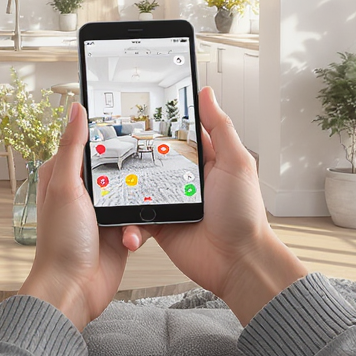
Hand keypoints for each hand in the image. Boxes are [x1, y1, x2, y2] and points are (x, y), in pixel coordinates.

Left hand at [18, 102, 128, 330]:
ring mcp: (102, 211)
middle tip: (148, 158)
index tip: (126, 117)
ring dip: (137, 200)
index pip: (86, 142)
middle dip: (130, 166)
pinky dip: (140, 226)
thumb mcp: (65, 187)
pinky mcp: (119, 230)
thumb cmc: (61, 243)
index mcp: (63, 176)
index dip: (104, 130)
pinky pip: (140, 217)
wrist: (74, 290)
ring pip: (132, 190)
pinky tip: (132, 237)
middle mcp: (82, 191)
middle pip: (115, 164)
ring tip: (133, 211)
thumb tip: (76, 109)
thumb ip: (73, 147)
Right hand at [122, 87, 306, 324]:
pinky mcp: (158, 226)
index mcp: (203, 161)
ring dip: (125, 187)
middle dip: (132, 153)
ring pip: (137, 187)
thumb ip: (220, 127)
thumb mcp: (236, 162)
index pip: (178, 135)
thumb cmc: (244, 215)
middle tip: (112, 144)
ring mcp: (169, 203)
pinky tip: (129, 220)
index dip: (160, 123)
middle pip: (150, 158)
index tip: (139, 109)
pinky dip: (128, 220)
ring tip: (112, 182)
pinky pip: (134, 217)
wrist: (238, 262)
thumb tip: (206, 93)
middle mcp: (183, 180)